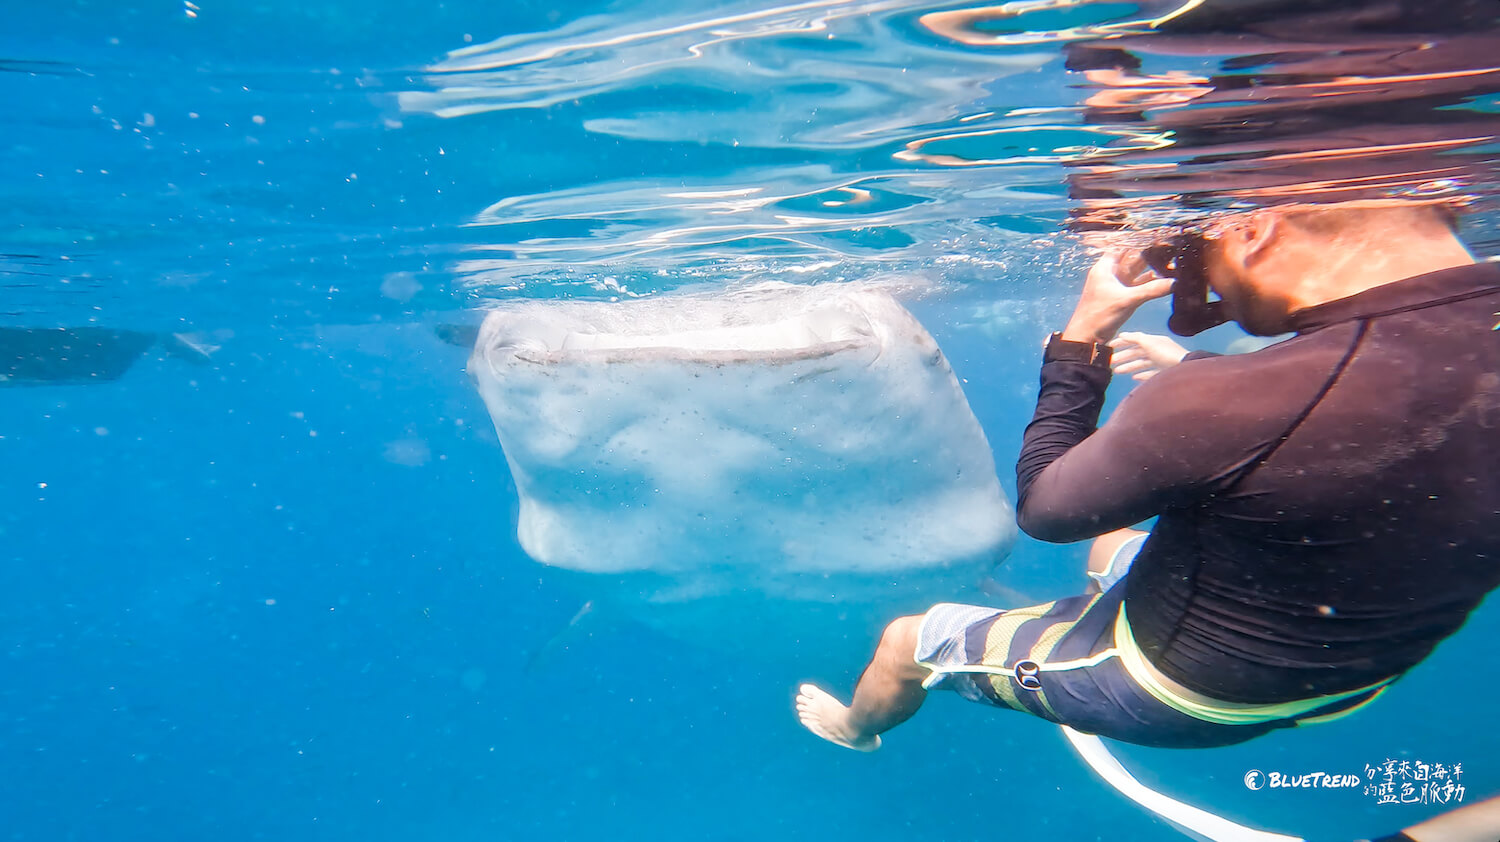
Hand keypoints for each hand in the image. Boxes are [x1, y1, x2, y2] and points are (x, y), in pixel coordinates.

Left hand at [1061, 252, 1175, 343]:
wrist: (1086, 338)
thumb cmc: (1099, 316)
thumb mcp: (1127, 300)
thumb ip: (1152, 290)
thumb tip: (1174, 283)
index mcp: (1105, 268)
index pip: (1122, 247)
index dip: (1137, 241)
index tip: (1154, 237)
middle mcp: (1110, 274)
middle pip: (1131, 259)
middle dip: (1148, 255)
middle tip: (1167, 248)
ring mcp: (1116, 286)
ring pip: (1135, 273)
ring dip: (1150, 270)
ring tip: (1169, 263)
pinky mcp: (1121, 297)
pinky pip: (1137, 286)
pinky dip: (1148, 283)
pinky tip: (1163, 280)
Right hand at [1109, 331, 1188, 380]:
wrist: (1185, 369)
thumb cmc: (1168, 355)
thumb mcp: (1149, 343)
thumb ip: (1135, 338)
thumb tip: (1122, 334)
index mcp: (1154, 341)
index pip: (1135, 339)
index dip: (1122, 342)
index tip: (1110, 346)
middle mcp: (1158, 350)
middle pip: (1136, 353)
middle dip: (1123, 357)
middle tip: (1110, 362)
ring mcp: (1161, 362)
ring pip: (1141, 364)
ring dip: (1129, 367)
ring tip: (1117, 371)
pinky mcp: (1164, 374)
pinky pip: (1150, 374)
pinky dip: (1141, 375)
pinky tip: (1134, 378)